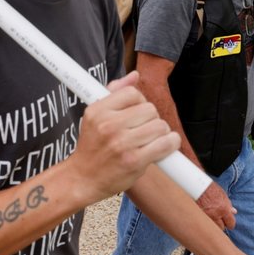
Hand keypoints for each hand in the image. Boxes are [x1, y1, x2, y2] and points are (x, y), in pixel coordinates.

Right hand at [71, 71, 179, 201]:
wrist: (82, 179)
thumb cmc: (92, 146)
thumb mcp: (95, 116)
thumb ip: (114, 93)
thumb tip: (135, 75)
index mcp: (98, 111)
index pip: (132, 93)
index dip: (140, 101)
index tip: (138, 112)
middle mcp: (108, 125)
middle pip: (149, 108)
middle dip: (152, 118)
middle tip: (145, 128)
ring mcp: (122, 144)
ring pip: (160, 125)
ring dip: (162, 132)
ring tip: (152, 139)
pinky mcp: (134, 161)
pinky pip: (165, 144)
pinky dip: (171, 144)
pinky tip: (165, 146)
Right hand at [197, 181, 236, 230]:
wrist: (196, 185)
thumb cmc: (209, 188)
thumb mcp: (222, 194)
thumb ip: (228, 204)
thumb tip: (234, 212)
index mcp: (223, 209)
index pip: (231, 223)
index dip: (230, 223)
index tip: (228, 222)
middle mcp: (215, 215)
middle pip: (221, 228)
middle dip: (221, 224)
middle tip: (219, 218)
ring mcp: (206, 217)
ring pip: (212, 227)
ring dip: (213, 224)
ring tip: (211, 217)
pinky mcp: (198, 217)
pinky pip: (205, 223)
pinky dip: (205, 221)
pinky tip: (204, 217)